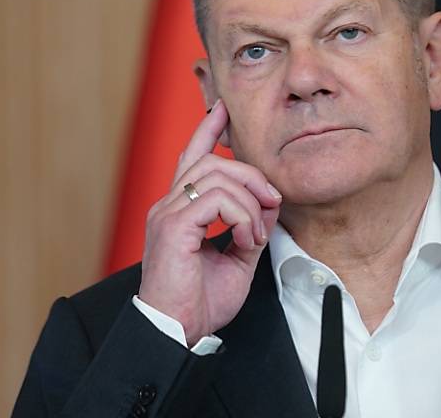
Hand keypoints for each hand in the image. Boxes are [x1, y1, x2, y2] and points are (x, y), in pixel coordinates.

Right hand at [138, 100, 281, 344]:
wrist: (176, 330)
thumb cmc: (198, 302)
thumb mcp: (235, 261)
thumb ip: (247, 231)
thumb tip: (266, 211)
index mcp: (179, 210)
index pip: (191, 159)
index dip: (207, 131)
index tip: (222, 110)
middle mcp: (168, 205)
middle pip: (211, 162)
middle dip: (250, 174)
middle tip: (272, 200)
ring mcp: (167, 213)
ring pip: (216, 175)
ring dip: (250, 200)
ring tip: (258, 230)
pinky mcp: (173, 227)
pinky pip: (216, 200)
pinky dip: (241, 215)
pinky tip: (247, 237)